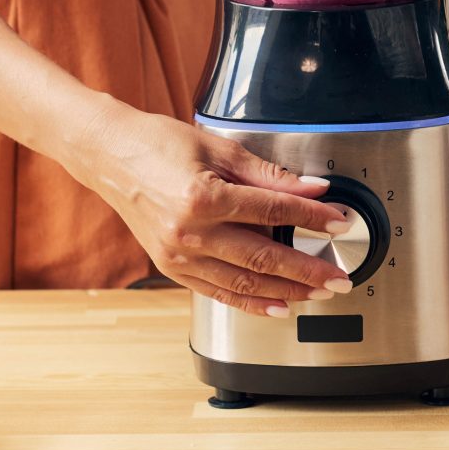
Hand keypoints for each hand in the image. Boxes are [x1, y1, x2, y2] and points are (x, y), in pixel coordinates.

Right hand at [70, 100, 356, 314]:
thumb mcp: (219, 148)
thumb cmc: (158, 143)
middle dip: (308, 270)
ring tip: (318, 293)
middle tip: (339, 278)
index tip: (339, 222)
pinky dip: (251, 302)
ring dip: (286, 291)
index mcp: (203, 197)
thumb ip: (269, 174)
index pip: (273, 212)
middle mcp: (189, 233)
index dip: (312, 218)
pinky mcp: (171, 268)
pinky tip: (278, 306)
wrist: (109, 155)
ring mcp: (178, 256)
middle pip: (263, 257)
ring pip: (244, 282)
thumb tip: (312, 188)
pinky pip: (218, 292)